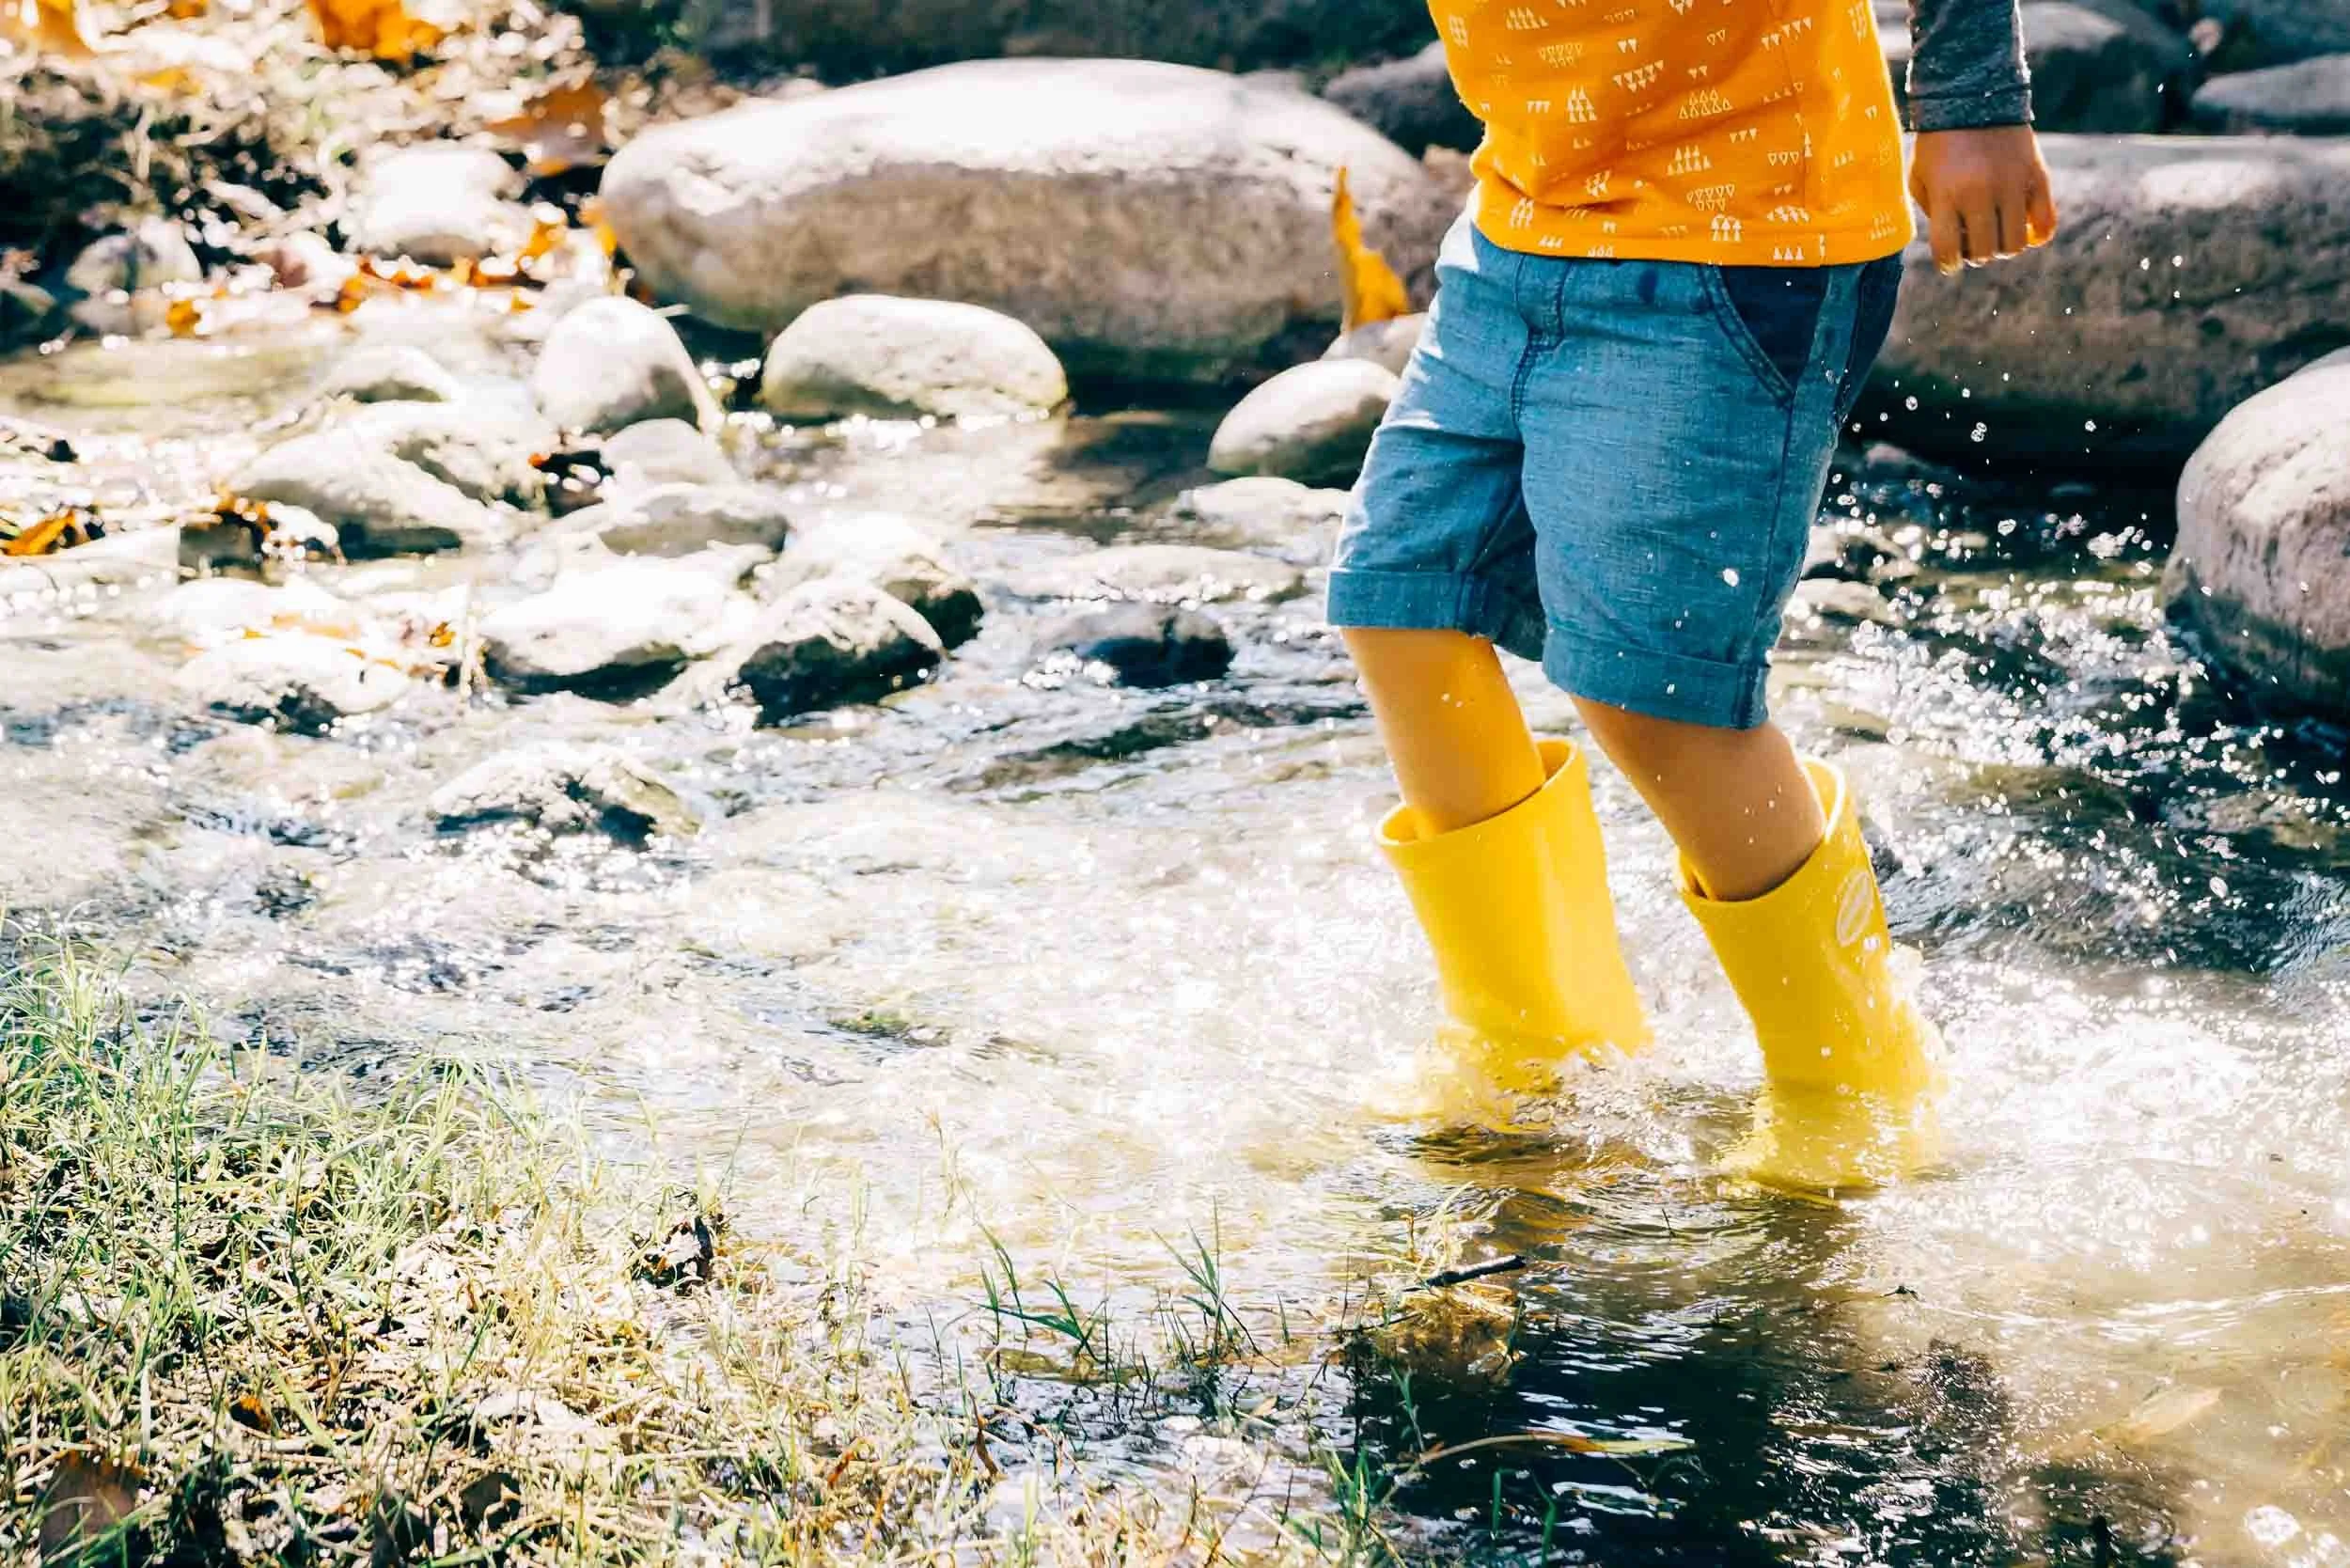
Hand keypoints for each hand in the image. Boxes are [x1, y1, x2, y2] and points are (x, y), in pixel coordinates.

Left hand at [1909, 126, 2057, 274]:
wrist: (1975, 94)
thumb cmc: (1940, 142)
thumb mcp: (1921, 176)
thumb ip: (1933, 212)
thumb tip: (1955, 245)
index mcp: (1948, 194)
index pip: (1948, 250)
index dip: (1948, 264)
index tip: (1950, 262)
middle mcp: (1981, 192)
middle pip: (1984, 252)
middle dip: (1976, 254)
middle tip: (1972, 241)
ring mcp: (2012, 184)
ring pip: (2014, 245)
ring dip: (2003, 247)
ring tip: (1995, 233)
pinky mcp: (2037, 175)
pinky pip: (2045, 223)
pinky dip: (2036, 235)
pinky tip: (2025, 231)